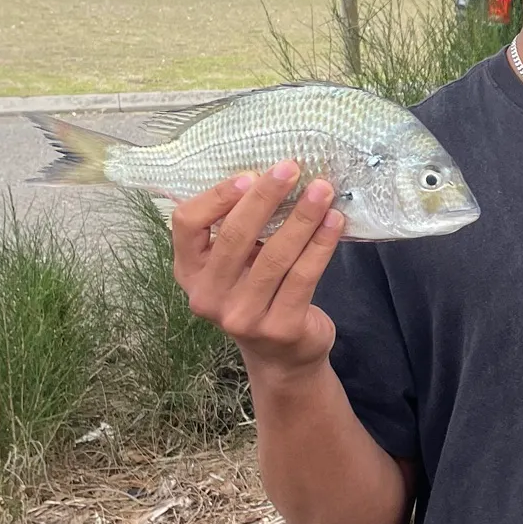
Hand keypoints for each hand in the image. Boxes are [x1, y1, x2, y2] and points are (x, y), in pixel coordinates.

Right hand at [171, 161, 343, 380]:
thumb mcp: (236, 264)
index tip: (250, 173)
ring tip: (323, 190)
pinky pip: (304, 276)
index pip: (186, 224)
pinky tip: (335, 222)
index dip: (217, 196)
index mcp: (190, 271)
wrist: (282, 355)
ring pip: (275, 255)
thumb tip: (273, 175)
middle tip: (292, 168)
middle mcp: (207, 296)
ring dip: (302, 217)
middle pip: (234, 236)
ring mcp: (242, 316)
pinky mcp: (280, 327)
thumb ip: (240, 228)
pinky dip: (322, 244)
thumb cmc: (258, 293)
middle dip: (266, 197)